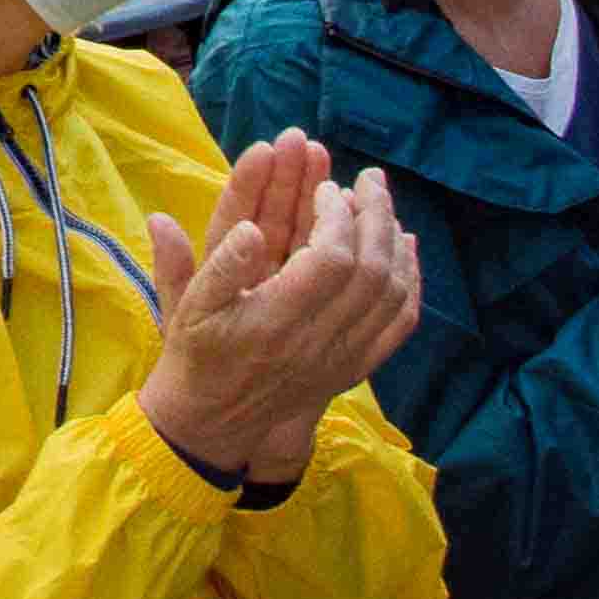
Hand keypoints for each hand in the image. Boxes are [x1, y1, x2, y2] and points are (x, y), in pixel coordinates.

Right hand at [134, 139, 423, 485]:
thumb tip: (248, 229)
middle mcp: (316, 343)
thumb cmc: (197, 352)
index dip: (336, 217)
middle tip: (368, 179)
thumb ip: (219, 266)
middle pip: (371, 271)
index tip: (326, 188)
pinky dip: (410, 281)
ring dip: (394, 241)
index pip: (330, 260)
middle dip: (375, 216)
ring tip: (383, 203)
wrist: (214, 419)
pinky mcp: (355, 368)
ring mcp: (342, 359)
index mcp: (274, 322)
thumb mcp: (189, 306)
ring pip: (392, 295)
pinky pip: (398, 324)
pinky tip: (404, 247)